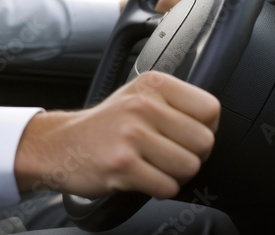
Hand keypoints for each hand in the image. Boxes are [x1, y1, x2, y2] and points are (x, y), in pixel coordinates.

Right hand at [13, 71, 218, 199]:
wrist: (60, 145)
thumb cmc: (106, 125)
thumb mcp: (138, 96)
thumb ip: (175, 103)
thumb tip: (214, 124)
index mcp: (152, 84)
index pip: (210, 109)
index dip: (204, 127)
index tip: (184, 133)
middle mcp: (142, 105)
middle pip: (204, 141)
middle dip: (192, 155)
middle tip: (168, 153)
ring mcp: (131, 134)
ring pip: (189, 167)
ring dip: (174, 174)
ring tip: (152, 165)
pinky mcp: (123, 164)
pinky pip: (167, 187)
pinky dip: (158, 188)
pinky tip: (140, 176)